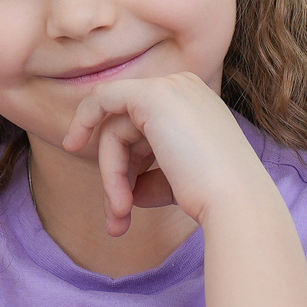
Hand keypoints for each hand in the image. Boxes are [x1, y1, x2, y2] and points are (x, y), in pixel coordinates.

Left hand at [61, 72, 274, 236]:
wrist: (234, 200)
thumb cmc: (211, 196)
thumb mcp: (177, 181)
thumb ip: (151, 176)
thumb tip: (129, 190)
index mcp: (197, 104)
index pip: (148, 129)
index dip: (129, 162)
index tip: (115, 200)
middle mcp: (186, 87)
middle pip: (129, 128)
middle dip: (117, 174)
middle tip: (116, 218)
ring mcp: (170, 88)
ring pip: (116, 130)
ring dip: (112, 176)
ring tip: (119, 214)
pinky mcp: (150, 95)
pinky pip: (103, 99)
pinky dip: (84, 121)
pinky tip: (73, 144)